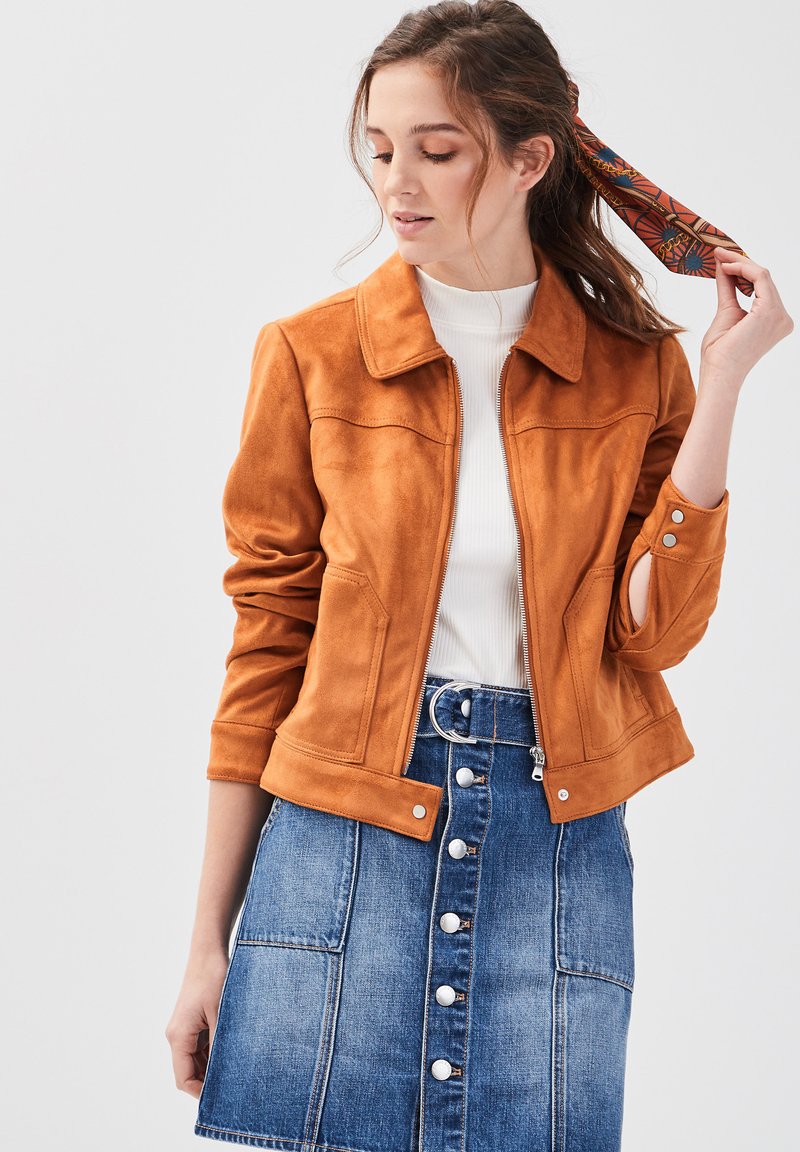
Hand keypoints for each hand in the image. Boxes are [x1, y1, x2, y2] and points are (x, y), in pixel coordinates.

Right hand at [165, 948, 229, 1098]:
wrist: (209, 951)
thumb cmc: (213, 978)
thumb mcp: (221, 1015)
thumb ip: (220, 1045)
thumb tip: (228, 1072)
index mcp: (178, 1036)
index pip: (184, 1078)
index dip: (201, 1092)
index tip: (224, 1096)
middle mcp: (177, 1035)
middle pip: (189, 1072)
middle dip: (209, 1080)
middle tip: (235, 1085)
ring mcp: (185, 1028)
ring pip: (196, 1060)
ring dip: (213, 1066)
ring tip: (237, 1069)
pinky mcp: (193, 1021)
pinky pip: (201, 1046)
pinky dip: (214, 1052)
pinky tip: (233, 1051)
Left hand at [699, 248, 793, 383]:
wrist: (718, 373)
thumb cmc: (719, 354)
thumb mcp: (725, 312)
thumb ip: (728, 288)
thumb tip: (723, 265)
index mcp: (774, 320)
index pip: (762, 286)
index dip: (743, 269)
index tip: (722, 258)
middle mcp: (782, 318)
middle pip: (763, 279)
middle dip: (740, 262)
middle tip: (718, 252)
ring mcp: (779, 315)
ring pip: (762, 275)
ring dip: (739, 263)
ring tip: (719, 257)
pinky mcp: (770, 311)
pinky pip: (759, 278)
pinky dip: (742, 269)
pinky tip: (725, 267)